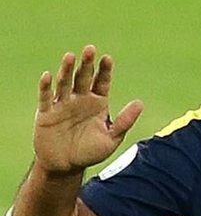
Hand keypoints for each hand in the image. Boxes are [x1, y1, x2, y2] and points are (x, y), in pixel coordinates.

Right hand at [34, 45, 142, 174]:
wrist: (66, 166)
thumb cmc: (90, 152)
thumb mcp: (112, 138)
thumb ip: (125, 121)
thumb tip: (140, 103)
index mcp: (98, 103)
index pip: (102, 82)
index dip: (104, 70)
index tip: (108, 58)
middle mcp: (80, 100)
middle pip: (83, 77)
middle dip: (87, 64)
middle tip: (90, 49)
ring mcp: (62, 105)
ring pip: (65, 83)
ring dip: (67, 70)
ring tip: (70, 56)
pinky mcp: (46, 114)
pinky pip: (45, 98)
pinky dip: (46, 87)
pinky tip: (48, 75)